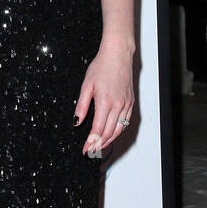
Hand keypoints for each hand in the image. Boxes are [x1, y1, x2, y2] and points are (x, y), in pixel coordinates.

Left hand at [74, 37, 134, 156]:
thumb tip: (76, 122)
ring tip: (99, 147)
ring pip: (118, 130)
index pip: (98, 130)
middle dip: (99, 145)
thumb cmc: (102, 66)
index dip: (91, 142)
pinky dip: (118, 131)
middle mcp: (118, 105)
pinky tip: (111, 135)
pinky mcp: (130, 102)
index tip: (85, 150)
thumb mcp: (86, 86)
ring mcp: (126, 104)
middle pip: (108, 133)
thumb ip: (81, 106)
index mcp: (105, 102)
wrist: (118, 55)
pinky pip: (125, 122)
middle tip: (90, 152)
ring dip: (109, 141)